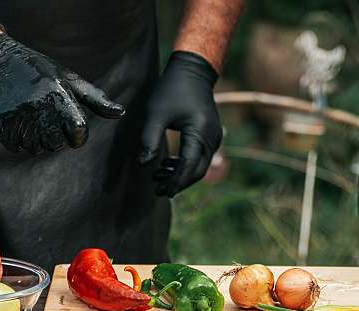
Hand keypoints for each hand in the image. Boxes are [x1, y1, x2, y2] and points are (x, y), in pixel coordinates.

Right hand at [0, 34, 123, 154]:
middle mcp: (38, 108)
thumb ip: (96, 100)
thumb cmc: (40, 72)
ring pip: (36, 148)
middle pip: (57, 145)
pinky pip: (17, 146)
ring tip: (31, 116)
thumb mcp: (69, 79)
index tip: (71, 126)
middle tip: (47, 117)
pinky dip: (19, 139)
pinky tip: (18, 120)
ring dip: (37, 139)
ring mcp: (17, 117)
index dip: (77, 135)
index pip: (78, 134)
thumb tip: (120, 113)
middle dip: (56, 137)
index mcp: (59, 97)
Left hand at [139, 51, 221, 196]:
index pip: (188, 166)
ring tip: (158, 176)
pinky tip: (168, 164)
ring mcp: (214, 138)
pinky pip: (201, 158)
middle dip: (178, 183)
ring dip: (181, 175)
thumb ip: (148, 140)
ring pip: (200, 167)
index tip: (160, 191)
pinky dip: (186, 165)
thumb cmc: (172, 89)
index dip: (175, 182)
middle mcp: (212, 139)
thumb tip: (143, 165)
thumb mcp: (155, 114)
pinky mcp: (211, 137)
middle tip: (158, 190)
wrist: (193, 71)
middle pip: (197, 171)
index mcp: (200, 133)